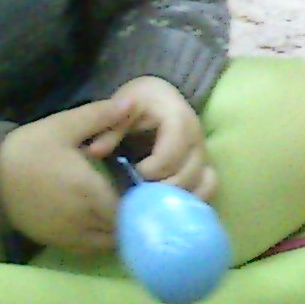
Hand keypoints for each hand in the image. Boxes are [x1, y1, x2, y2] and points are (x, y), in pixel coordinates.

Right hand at [0, 98, 134, 254]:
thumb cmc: (28, 149)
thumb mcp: (63, 125)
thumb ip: (100, 115)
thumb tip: (132, 102)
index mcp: (88, 190)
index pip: (131, 205)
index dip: (144, 198)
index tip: (149, 185)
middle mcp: (82, 218)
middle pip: (123, 225)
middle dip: (135, 214)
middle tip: (141, 195)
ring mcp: (68, 234)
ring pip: (108, 241)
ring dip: (120, 228)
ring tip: (125, 208)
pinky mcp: (55, 241)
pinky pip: (89, 248)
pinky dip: (101, 239)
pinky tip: (103, 221)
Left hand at [103, 76, 216, 202]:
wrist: (157, 99)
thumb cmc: (138, 103)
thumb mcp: (121, 108)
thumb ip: (110, 128)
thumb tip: (95, 151)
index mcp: (179, 119)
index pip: (170, 154)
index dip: (150, 169)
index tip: (132, 171)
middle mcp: (197, 137)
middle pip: (187, 174)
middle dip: (160, 188)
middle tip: (139, 191)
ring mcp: (204, 153)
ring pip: (200, 183)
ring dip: (175, 197)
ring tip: (151, 199)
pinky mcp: (205, 165)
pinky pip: (209, 187)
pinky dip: (193, 198)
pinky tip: (170, 204)